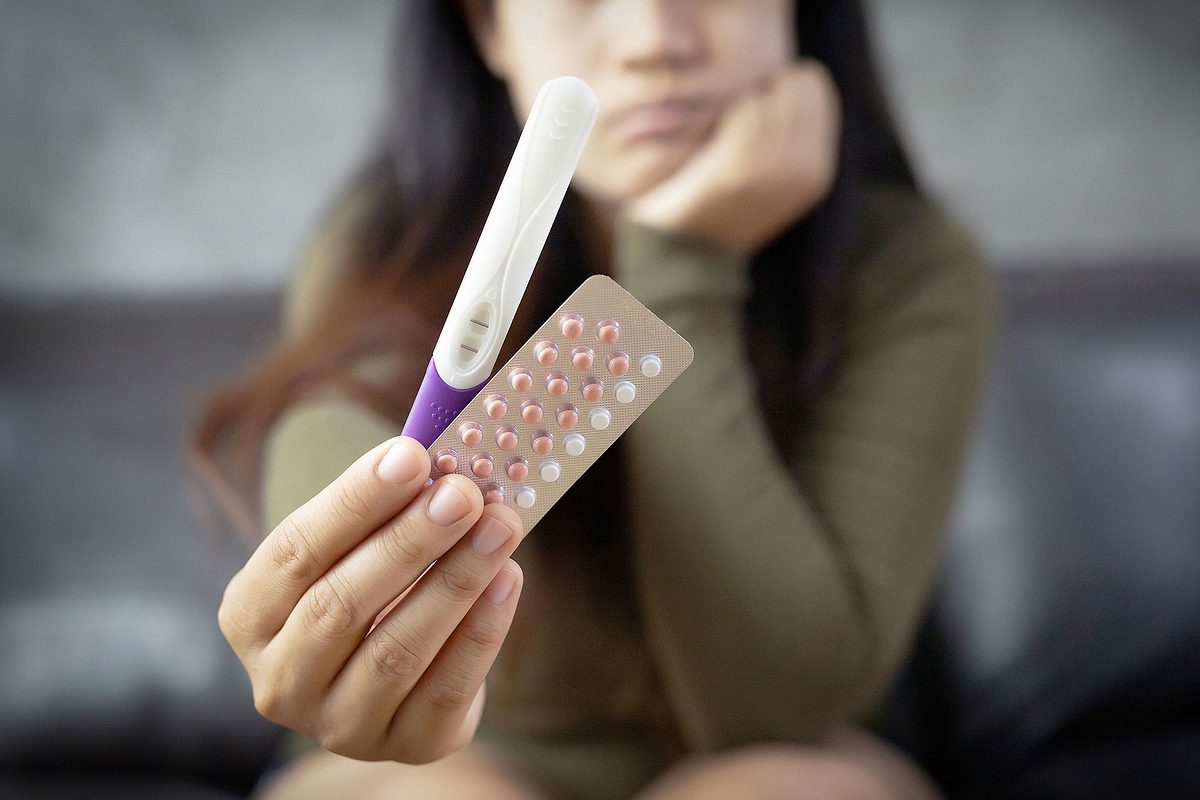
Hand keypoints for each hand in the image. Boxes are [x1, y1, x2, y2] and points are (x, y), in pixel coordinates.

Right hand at [218, 436, 524, 763]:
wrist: (401, 676)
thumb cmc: (371, 587)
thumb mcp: (354, 548)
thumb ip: (383, 508)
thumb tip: (437, 458)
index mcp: (249, 618)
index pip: (294, 553)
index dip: (354, 503)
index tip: (409, 456)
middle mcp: (281, 681)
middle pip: (341, 605)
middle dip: (409, 541)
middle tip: (462, 493)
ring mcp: (339, 725)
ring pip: (396, 650)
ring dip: (455, 580)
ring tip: (499, 525)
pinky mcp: (406, 746)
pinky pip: (447, 688)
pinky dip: (481, 629)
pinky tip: (508, 577)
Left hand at [621, 59, 840, 253]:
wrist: (688, 254)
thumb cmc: (723, 205)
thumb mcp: (772, 173)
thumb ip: (793, 131)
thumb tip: (801, 74)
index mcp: (818, 171)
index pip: (814, 86)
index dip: (781, 86)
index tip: (759, 109)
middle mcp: (805, 171)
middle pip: (791, 85)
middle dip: (764, 90)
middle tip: (737, 121)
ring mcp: (774, 171)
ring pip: (763, 96)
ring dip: (739, 104)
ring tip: (723, 134)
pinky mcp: (736, 170)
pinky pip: (739, 113)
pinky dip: (722, 117)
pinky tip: (710, 141)